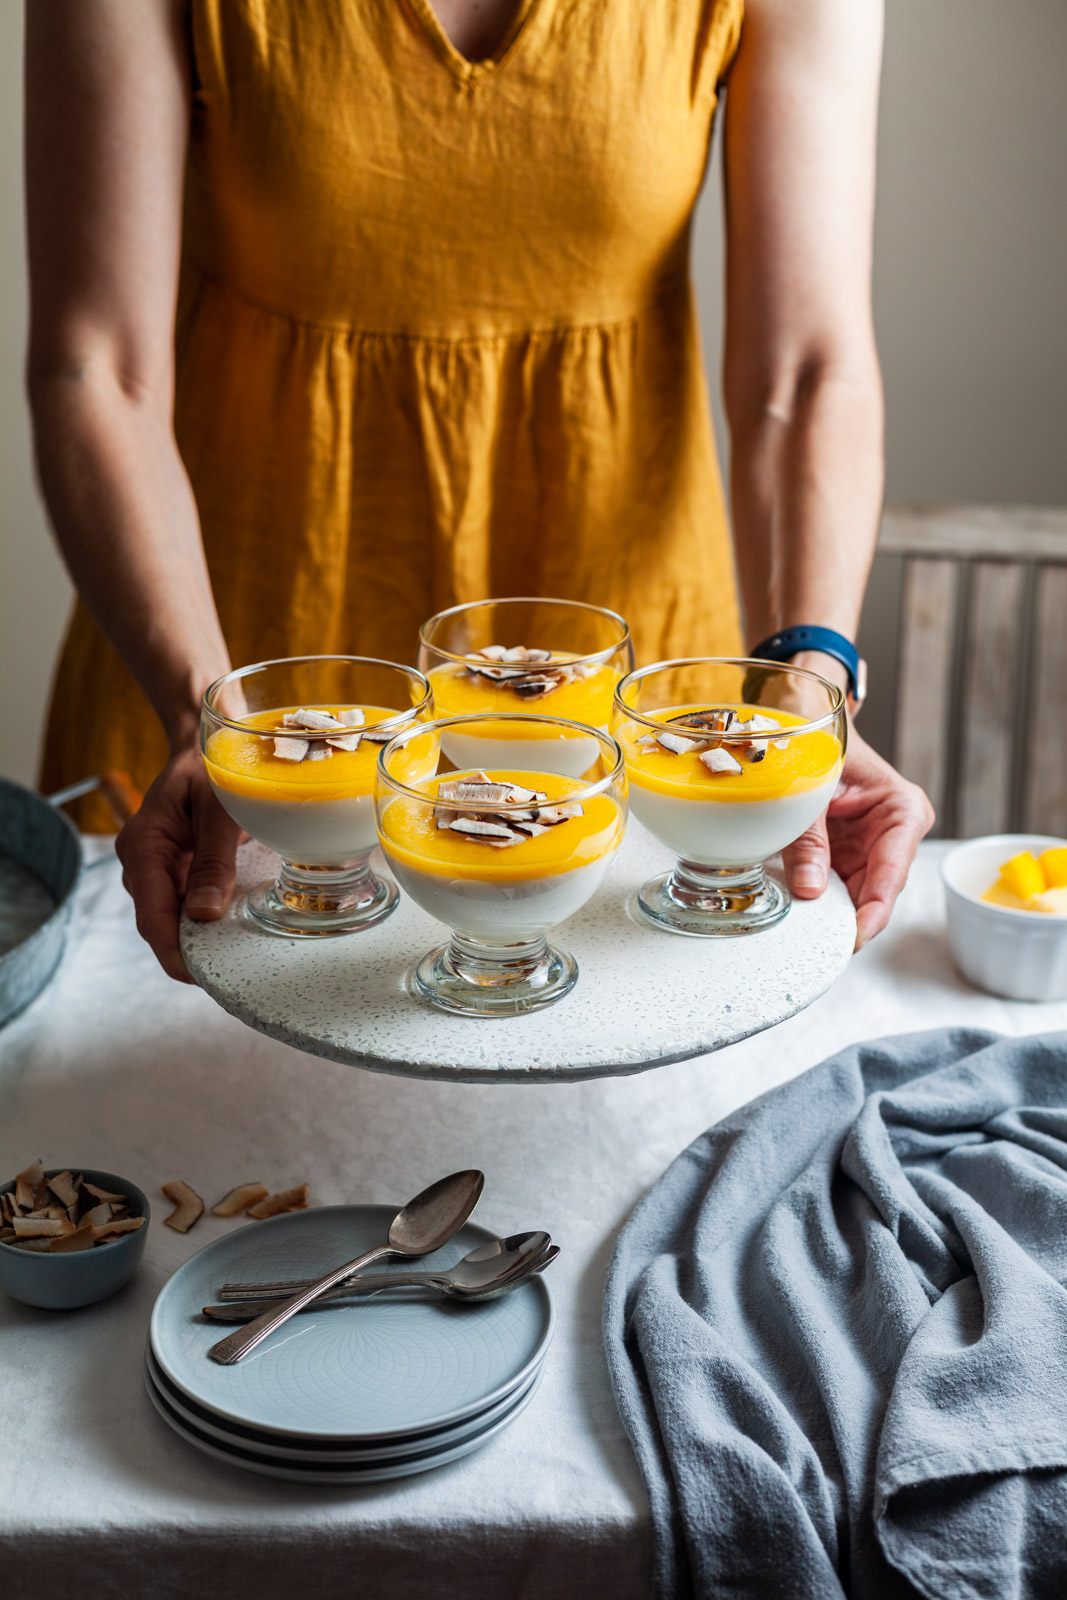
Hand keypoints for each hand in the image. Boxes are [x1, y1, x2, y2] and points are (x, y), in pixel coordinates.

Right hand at [115, 744, 241, 981]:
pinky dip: (203, 918)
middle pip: (158, 923)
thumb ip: (213, 860)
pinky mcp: (170, 871)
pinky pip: (182, 904)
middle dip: (187, 951)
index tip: (197, 976)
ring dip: (197, 936)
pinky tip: (230, 929)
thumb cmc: (210, 770)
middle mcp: (141, 862)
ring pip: (170, 917)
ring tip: (233, 958)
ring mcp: (154, 869)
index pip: (151, 915)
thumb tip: (204, 914)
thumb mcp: (219, 810)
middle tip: (226, 977)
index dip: (172, 951)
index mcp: (142, 846)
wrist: (202, 749)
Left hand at [782, 729, 933, 948]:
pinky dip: (818, 898)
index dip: (875, 909)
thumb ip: (809, 838)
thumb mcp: (811, 789)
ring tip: (806, 930)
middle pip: (876, 891)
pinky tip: (800, 911)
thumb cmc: (819, 741)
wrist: (805, 720)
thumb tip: (810, 889)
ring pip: (855, 894)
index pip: (893, 871)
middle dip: (850, 917)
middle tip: (822, 943)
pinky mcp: (847, 855)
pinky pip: (835, 885)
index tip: (856, 935)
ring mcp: (870, 848)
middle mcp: (894, 835)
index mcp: (903, 811)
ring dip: (832, 911)